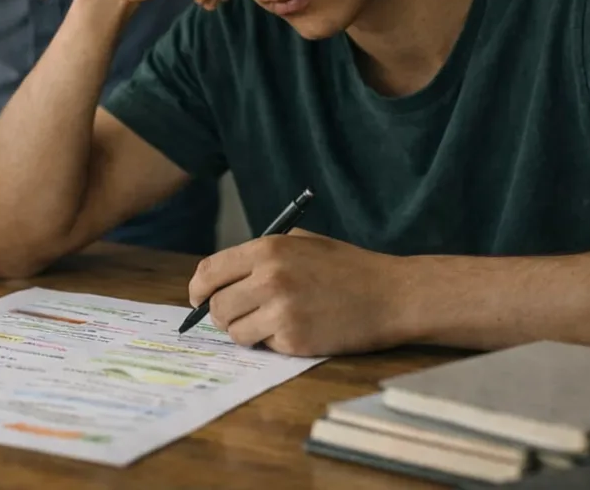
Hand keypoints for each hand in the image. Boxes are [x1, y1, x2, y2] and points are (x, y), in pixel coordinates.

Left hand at [189, 231, 404, 356]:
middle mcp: (269, 278)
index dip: (198, 289)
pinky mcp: (293, 340)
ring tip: (271, 323)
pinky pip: (263, 346)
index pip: (209, 271)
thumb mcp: (303, 243)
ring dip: (245, 331)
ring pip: (234, 331)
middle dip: (222, 314)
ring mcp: (280, 311)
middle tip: (239, 315)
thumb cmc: (347, 267)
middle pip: (216, 306)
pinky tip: (297, 330)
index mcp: (268, 249)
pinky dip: (272, 343)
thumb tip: (221, 276)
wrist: (391, 295)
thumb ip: (262, 256)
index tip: (198, 299)